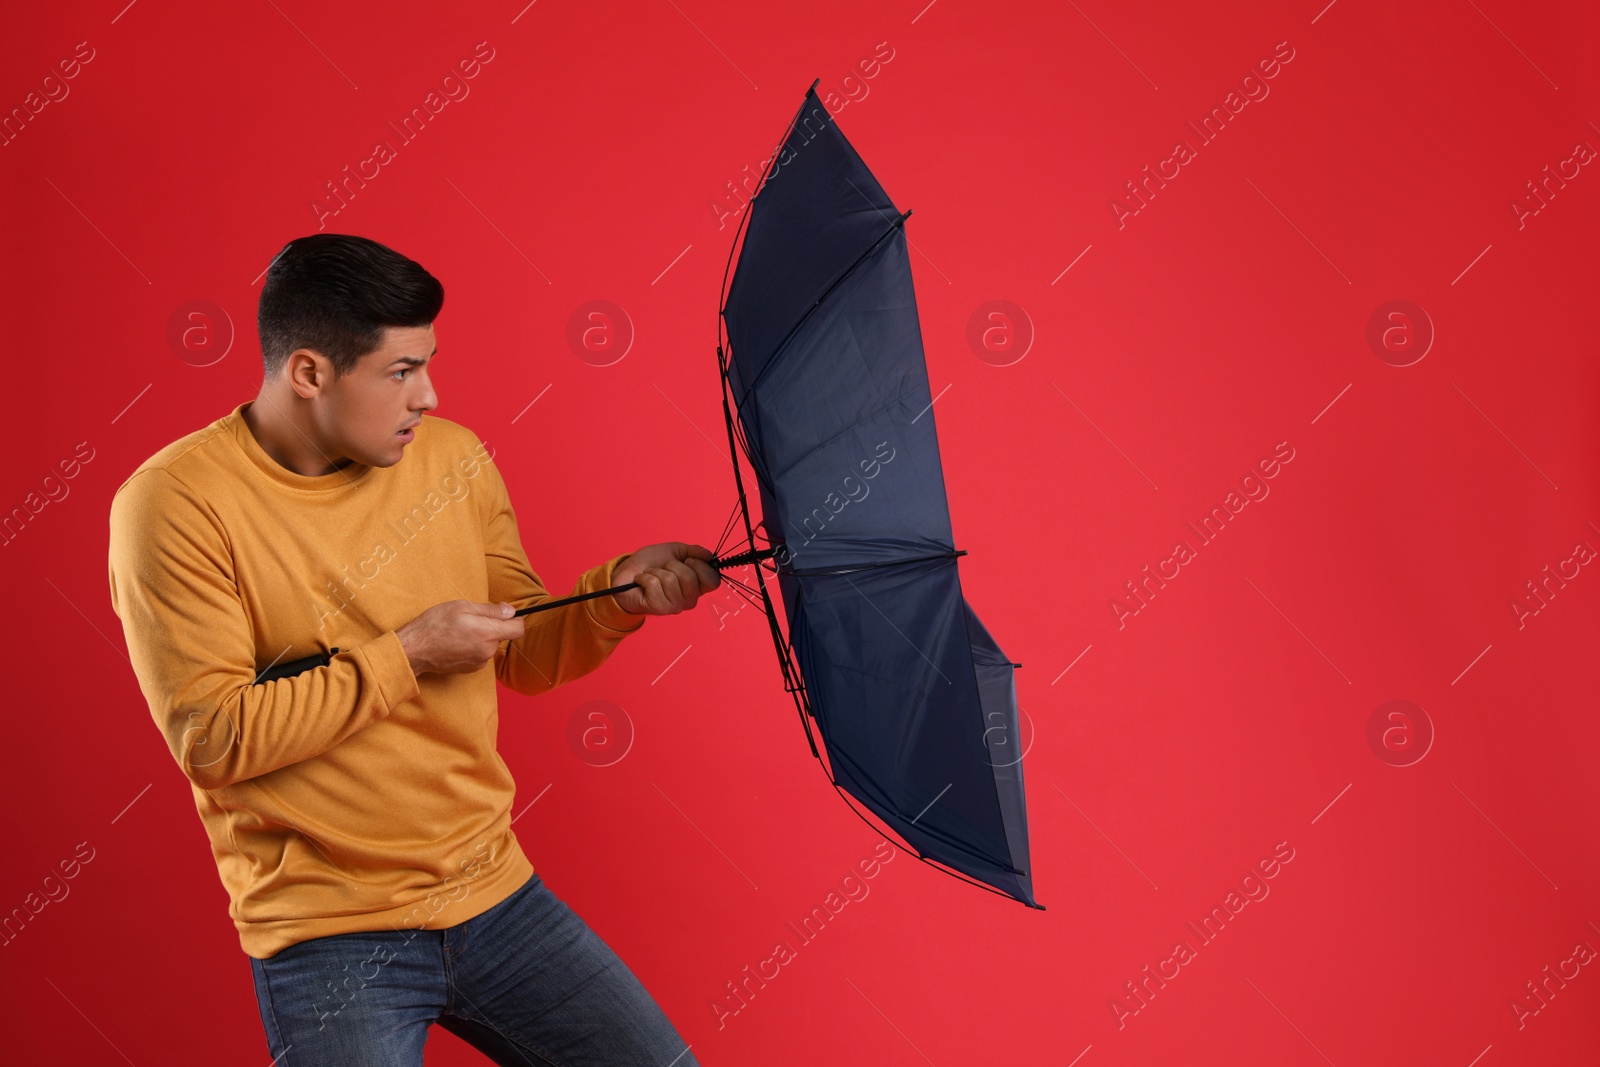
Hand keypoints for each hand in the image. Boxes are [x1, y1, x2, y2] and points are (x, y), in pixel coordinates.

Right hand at [396, 600, 525, 674]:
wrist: (415, 649)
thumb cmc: (435, 624)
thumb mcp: (462, 607)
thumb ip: (490, 610)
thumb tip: (511, 611)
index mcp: (487, 633)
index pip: (518, 629)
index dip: (514, 618)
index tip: (504, 612)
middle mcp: (487, 651)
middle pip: (503, 636)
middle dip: (493, 626)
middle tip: (472, 619)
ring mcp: (480, 662)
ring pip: (491, 645)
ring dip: (483, 637)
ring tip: (461, 630)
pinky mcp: (471, 669)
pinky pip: (481, 654)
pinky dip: (475, 647)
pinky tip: (458, 642)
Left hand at [611, 542, 720, 614]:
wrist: (629, 573)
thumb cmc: (653, 563)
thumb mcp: (676, 551)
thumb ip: (694, 551)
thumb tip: (708, 555)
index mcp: (698, 587)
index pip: (712, 581)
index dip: (700, 566)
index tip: (688, 560)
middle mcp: (690, 600)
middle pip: (689, 576)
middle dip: (672, 565)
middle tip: (664, 569)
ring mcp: (675, 606)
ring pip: (670, 579)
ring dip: (656, 571)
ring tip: (652, 575)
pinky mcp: (658, 608)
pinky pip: (654, 584)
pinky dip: (645, 577)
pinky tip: (642, 582)